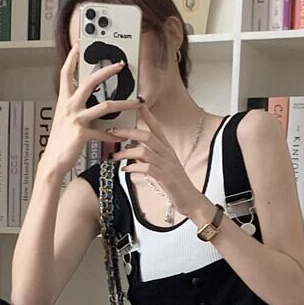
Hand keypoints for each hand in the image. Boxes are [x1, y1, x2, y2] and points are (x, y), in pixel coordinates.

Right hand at [40, 44, 141, 176]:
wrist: (53, 160)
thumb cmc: (60, 140)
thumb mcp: (64, 117)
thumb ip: (74, 105)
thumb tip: (88, 97)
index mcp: (64, 100)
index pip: (66, 73)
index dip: (71, 58)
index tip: (79, 45)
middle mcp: (69, 106)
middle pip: (89, 82)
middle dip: (106, 71)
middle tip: (119, 65)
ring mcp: (76, 119)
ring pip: (104, 106)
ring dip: (124, 104)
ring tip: (136, 102)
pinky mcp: (82, 134)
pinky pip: (104, 132)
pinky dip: (115, 135)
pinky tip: (122, 136)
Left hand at [107, 104, 204, 218]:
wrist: (190, 200)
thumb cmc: (175, 184)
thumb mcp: (164, 166)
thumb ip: (150, 157)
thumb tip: (133, 151)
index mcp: (167, 149)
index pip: (157, 128)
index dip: (147, 116)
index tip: (137, 104)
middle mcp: (167, 154)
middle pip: (147, 136)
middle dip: (129, 132)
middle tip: (113, 132)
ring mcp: (166, 165)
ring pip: (144, 152)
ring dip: (126, 153)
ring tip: (114, 156)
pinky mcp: (165, 177)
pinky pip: (147, 168)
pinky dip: (134, 167)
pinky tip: (125, 169)